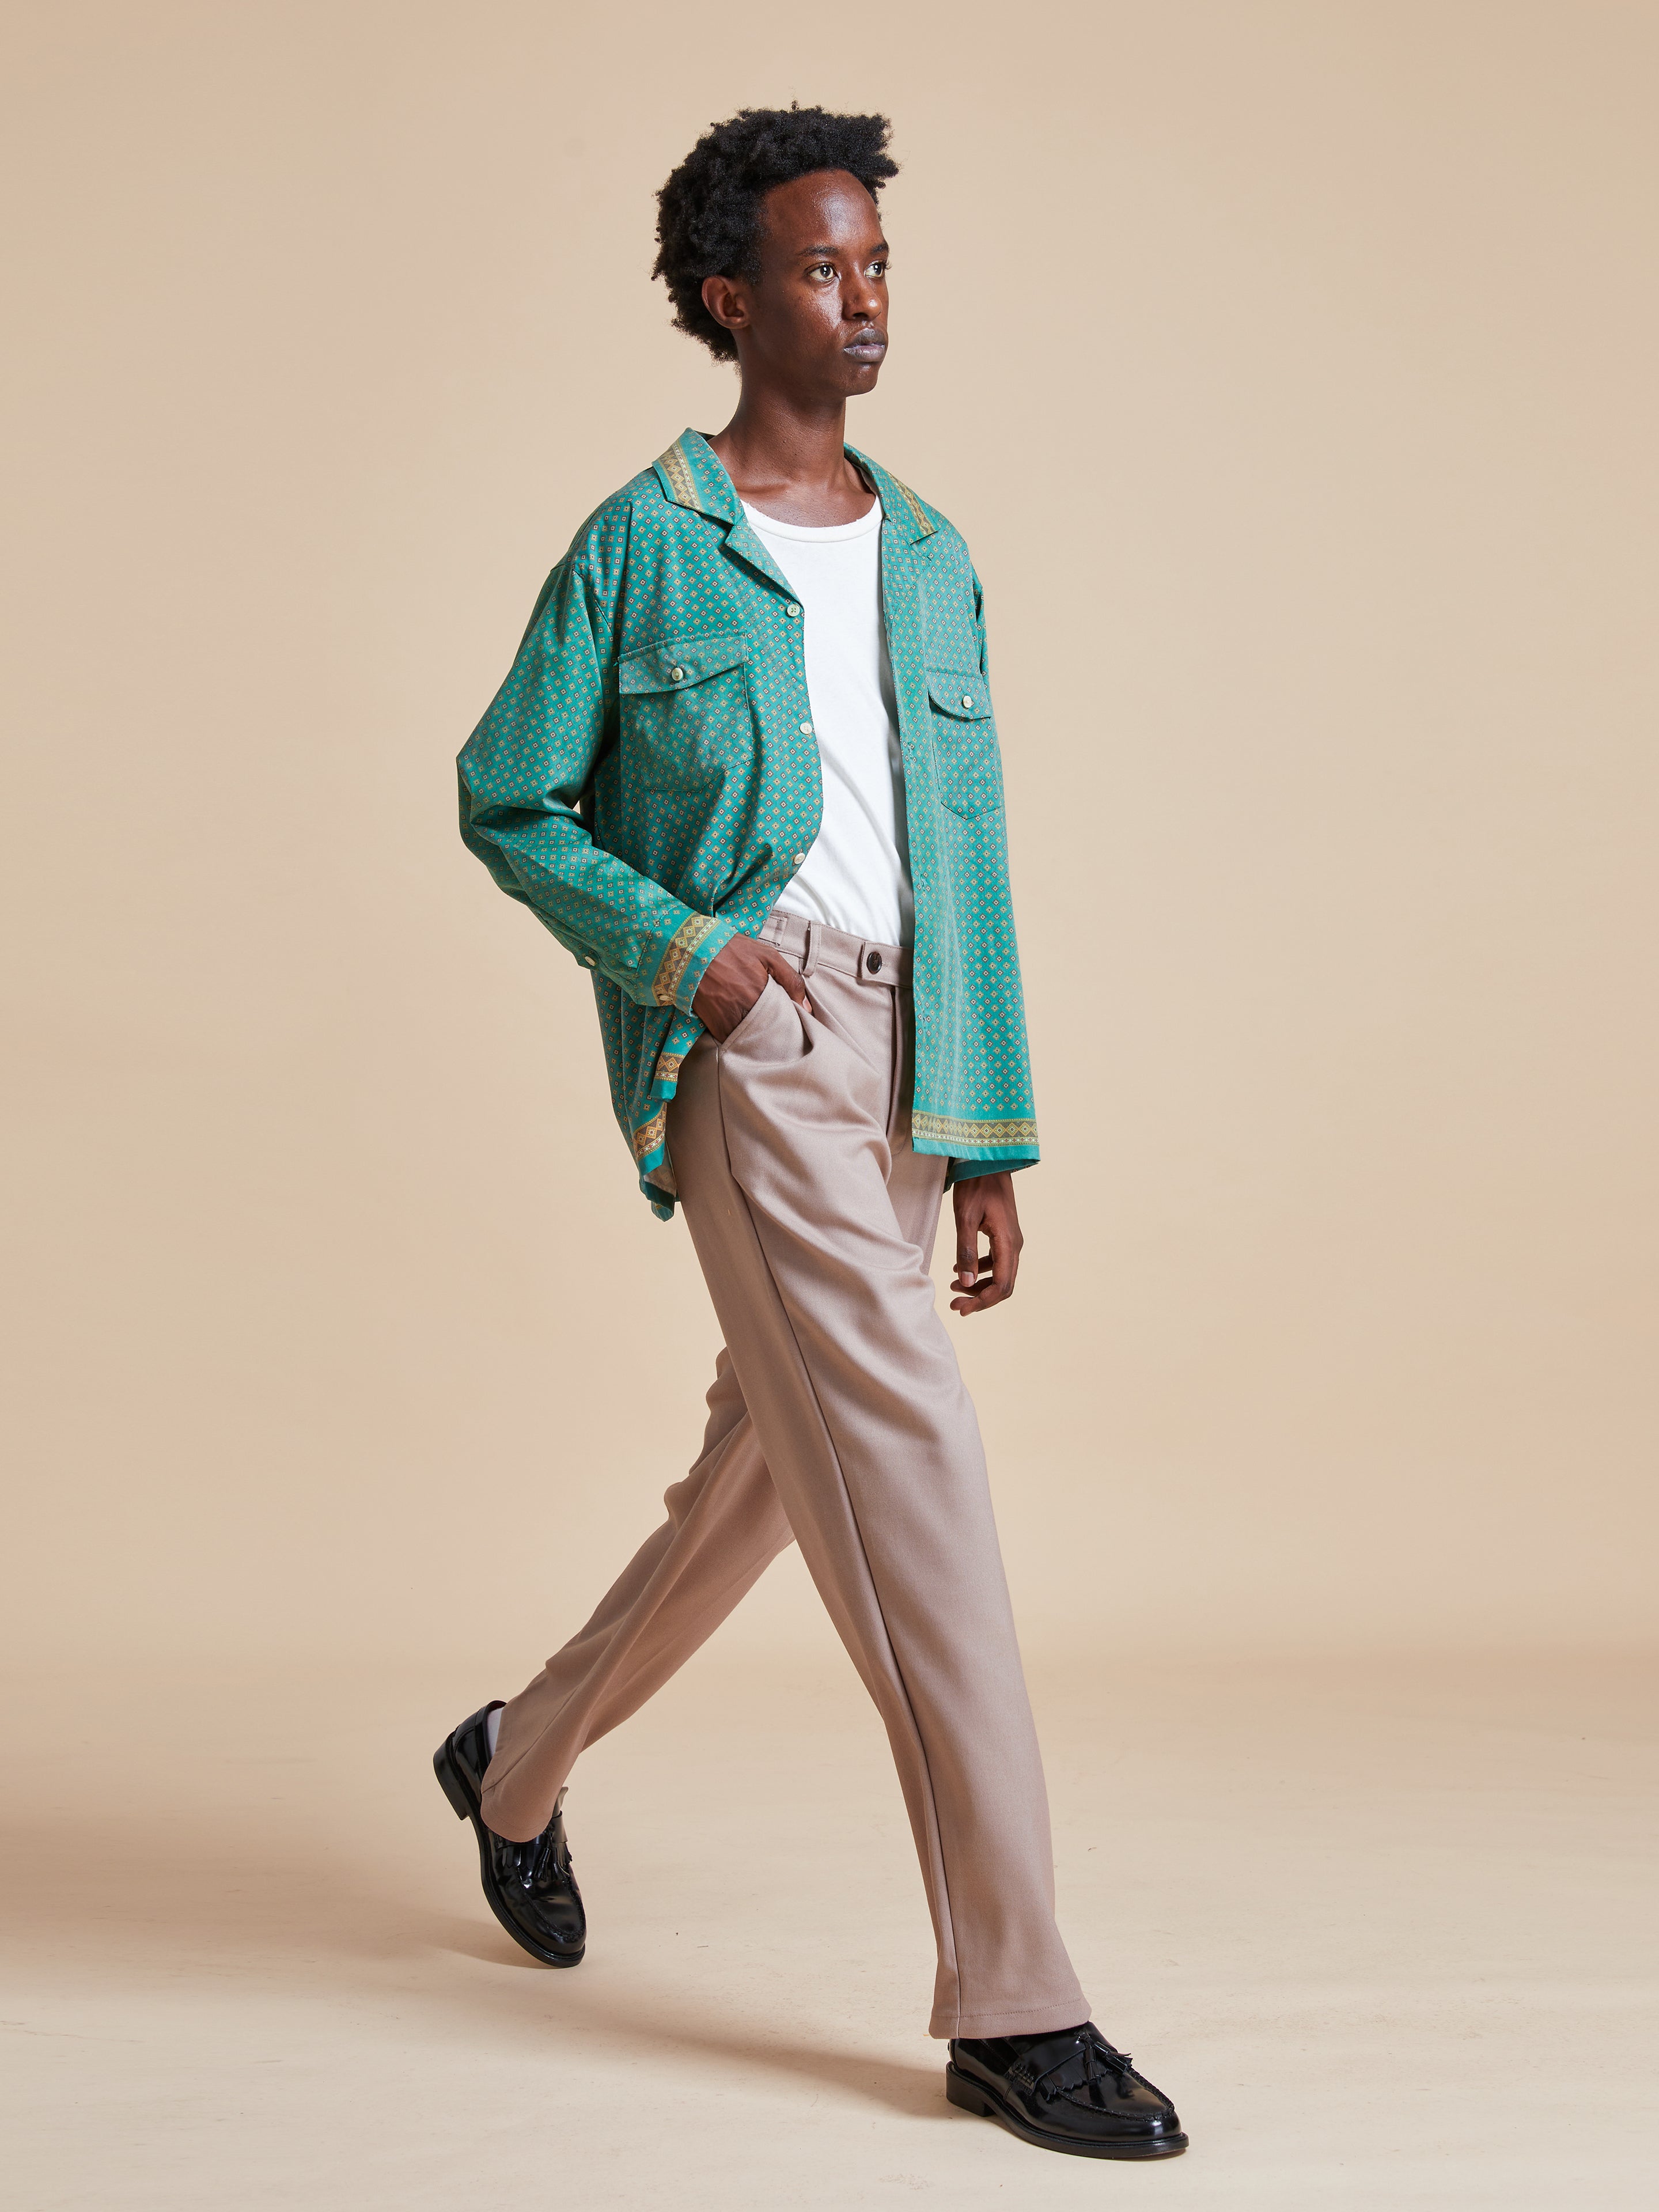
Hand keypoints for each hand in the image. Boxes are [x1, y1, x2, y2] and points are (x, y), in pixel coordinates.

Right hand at [692, 934, 810, 1040]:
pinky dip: (741, 1039)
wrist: (692, 951)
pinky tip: (746, 1031)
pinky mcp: (715, 1027)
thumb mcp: (767, 955)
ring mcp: (730, 1021)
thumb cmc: (732, 950)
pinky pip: (734, 1041)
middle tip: (782, 1029)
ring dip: (760, 1038)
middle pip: (771, 1033)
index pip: (787, 1020)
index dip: (792, 1022)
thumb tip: (807, 1007)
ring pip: (753, 1040)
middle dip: (778, 1033)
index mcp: (763, 994)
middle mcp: (747, 1011)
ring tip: (765, 1031)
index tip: (795, 1021)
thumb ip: (790, 980)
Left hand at [949, 1172, 1023, 1315]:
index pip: (1002, 1285)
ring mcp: (1011, 1240)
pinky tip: (959, 1269)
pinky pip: (996, 1261)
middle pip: (1003, 1285)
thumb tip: (964, 1283)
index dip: (983, 1302)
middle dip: (980, 1298)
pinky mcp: (1004, 1235)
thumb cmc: (976, 1186)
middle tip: (955, 1305)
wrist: (988, 1162)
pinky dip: (980, 1270)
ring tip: (953, 1287)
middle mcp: (1014, 1244)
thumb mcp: (965, 1218)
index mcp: (1008, 1243)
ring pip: (1000, 1275)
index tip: (961, 1308)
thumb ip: (965, 1251)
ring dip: (978, 1286)